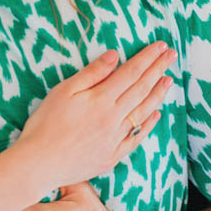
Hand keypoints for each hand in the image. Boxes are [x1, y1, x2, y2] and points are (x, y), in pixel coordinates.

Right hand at [13, 42, 175, 196]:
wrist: (39, 163)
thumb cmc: (45, 124)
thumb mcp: (63, 91)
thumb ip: (92, 73)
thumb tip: (115, 56)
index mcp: (101, 99)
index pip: (130, 73)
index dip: (147, 58)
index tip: (161, 46)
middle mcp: (113, 118)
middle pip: (141, 89)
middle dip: (158, 70)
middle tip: (172, 55)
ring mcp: (115, 139)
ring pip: (143, 112)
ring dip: (158, 94)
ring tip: (169, 80)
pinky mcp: (112, 156)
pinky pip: (136, 138)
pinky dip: (148, 124)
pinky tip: (155, 115)